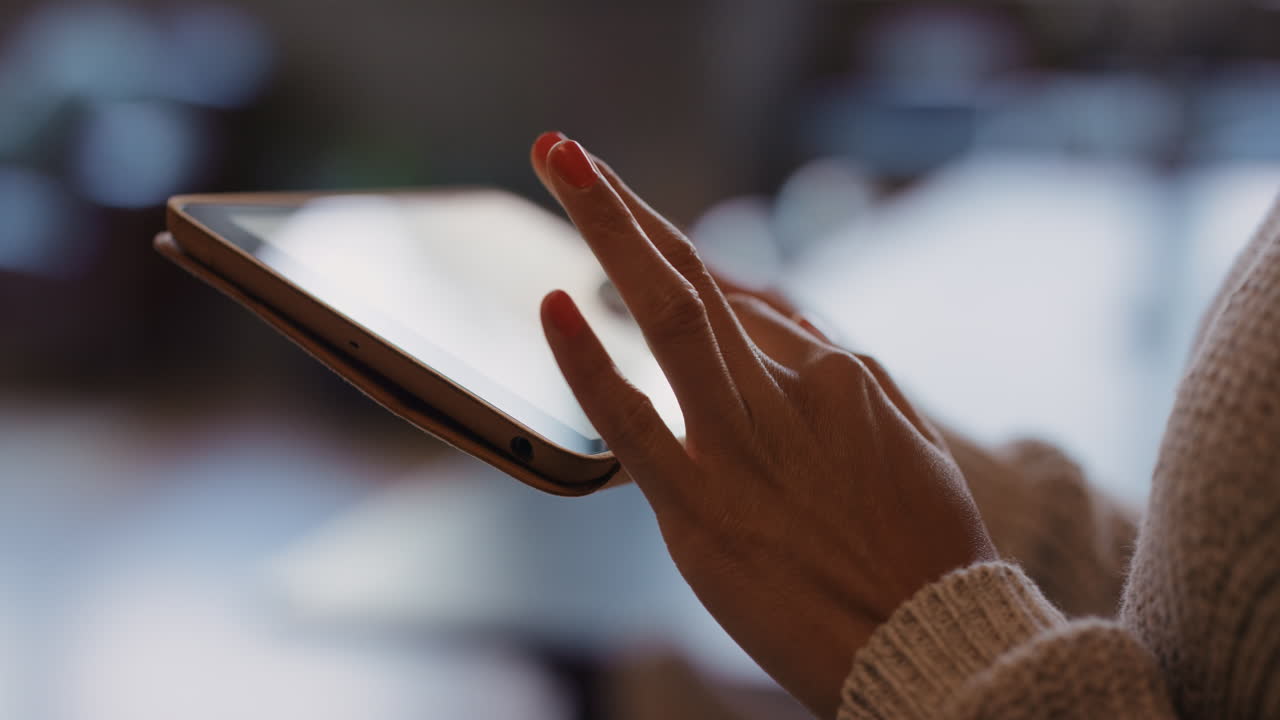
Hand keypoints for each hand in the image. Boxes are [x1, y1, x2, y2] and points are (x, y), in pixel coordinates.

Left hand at [530, 132, 994, 717]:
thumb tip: (797, 333)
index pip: (740, 300)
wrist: (935, 643)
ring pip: (669, 314)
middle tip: (566, 152)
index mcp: (840, 375)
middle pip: (694, 278)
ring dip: (609, 231)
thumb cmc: (924, 556)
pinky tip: (553, 306)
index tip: (628, 216)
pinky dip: (590, 361)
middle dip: (624, 208)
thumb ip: (847, 384)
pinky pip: (635, 421)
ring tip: (560, 167)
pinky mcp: (703, 505)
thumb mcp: (907, 446)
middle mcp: (791, 389)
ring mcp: (744, 442)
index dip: (674, 254)